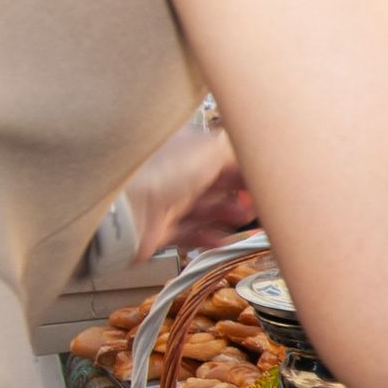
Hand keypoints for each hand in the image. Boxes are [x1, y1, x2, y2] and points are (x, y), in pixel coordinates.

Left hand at [123, 124, 254, 257]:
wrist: (122, 211)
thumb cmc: (157, 175)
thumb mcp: (209, 150)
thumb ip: (238, 151)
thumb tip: (258, 152)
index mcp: (183, 149)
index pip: (221, 156)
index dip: (244, 167)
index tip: (264, 178)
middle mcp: (173, 174)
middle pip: (216, 184)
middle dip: (240, 193)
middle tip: (260, 201)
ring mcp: (165, 203)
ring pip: (206, 210)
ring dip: (228, 215)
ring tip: (243, 219)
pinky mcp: (159, 230)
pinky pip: (191, 234)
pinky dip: (209, 238)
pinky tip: (222, 238)